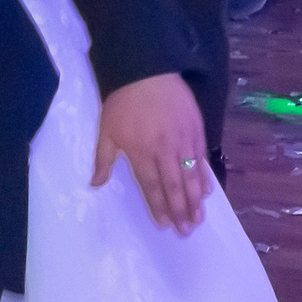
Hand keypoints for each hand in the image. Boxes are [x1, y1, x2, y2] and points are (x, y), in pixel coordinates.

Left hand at [92, 73, 211, 234]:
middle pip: (174, 186)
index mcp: (141, 152)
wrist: (147, 70)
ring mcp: (184, 141)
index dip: (158, 207)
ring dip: (195, 200)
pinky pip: (202, 159)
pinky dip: (204, 177)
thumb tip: (95, 185)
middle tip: (186, 231)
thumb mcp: (106, 130)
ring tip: (198, 219)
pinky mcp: (197, 130)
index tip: (164, 225)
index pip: (151, 186)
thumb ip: (103, 160)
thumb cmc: (123, 101)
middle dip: (180, 211)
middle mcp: (165, 151)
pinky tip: (206, 192)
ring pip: (191, 176)